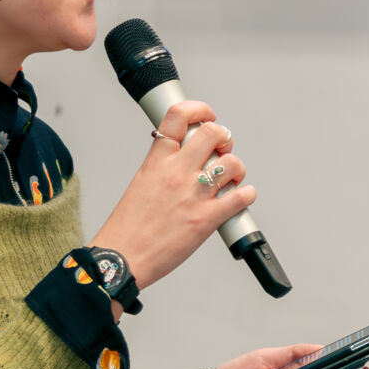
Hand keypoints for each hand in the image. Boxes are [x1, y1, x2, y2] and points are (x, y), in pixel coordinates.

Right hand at [90, 101, 255, 290]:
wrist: (121, 259)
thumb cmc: (127, 228)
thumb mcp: (141, 183)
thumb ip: (162, 166)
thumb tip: (182, 158)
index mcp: (157, 161)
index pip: (178, 116)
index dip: (199, 110)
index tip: (207, 116)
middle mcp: (177, 172)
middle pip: (213, 133)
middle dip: (224, 137)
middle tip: (223, 148)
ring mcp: (194, 194)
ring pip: (231, 163)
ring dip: (236, 168)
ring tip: (230, 177)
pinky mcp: (207, 219)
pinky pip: (240, 197)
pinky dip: (247, 195)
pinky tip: (241, 197)